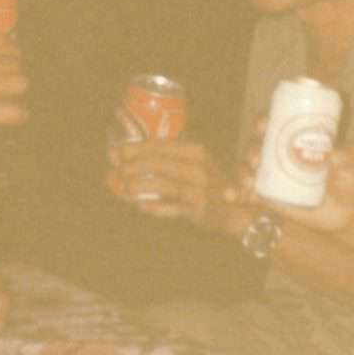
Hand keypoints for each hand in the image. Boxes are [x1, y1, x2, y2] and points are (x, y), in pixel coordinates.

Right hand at [0, 31, 27, 140]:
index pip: (3, 41)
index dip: (11, 51)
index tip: (11, 58)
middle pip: (16, 61)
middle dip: (14, 71)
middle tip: (9, 81)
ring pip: (21, 83)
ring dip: (17, 91)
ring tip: (12, 97)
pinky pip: (18, 112)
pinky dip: (18, 115)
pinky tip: (14, 116)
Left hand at [104, 139, 250, 233]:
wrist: (238, 208)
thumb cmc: (211, 182)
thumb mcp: (196, 162)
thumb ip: (169, 158)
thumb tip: (131, 156)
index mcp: (196, 150)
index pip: (160, 145)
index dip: (135, 149)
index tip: (116, 152)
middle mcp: (198, 166)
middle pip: (158, 163)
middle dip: (133, 166)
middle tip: (116, 170)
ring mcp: (199, 188)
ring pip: (162, 184)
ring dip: (139, 185)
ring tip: (124, 187)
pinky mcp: (198, 209)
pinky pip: (170, 208)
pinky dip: (155, 207)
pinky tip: (142, 206)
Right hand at [233, 128, 353, 233]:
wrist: (351, 212)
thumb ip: (350, 156)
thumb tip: (334, 154)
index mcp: (296, 137)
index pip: (273, 123)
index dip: (263, 121)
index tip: (263, 126)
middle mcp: (279, 154)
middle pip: (255, 145)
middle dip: (251, 149)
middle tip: (258, 159)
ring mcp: (272, 177)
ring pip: (248, 168)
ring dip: (242, 171)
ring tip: (249, 181)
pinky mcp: (269, 198)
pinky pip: (247, 194)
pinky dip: (236, 193)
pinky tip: (231, 196)